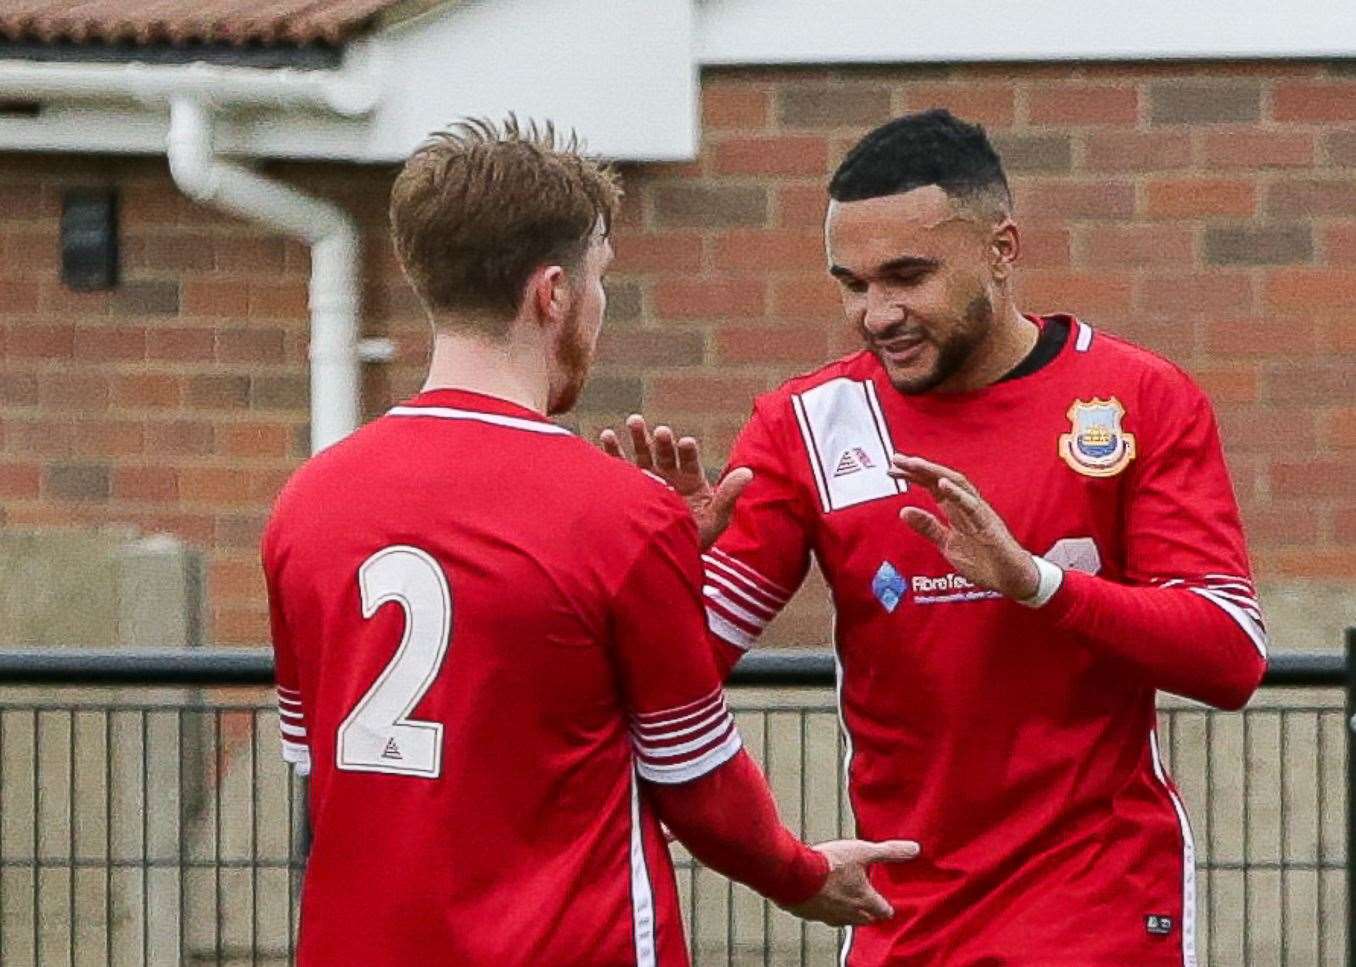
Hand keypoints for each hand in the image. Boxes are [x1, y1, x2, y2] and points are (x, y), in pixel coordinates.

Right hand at [600, 414, 752, 549]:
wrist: (667, 557)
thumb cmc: (695, 538)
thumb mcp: (715, 519)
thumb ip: (728, 495)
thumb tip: (749, 472)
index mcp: (691, 480)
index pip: (690, 461)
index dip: (687, 451)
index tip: (686, 442)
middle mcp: (669, 475)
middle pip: (666, 453)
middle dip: (663, 442)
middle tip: (661, 432)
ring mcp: (648, 478)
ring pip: (643, 453)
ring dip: (638, 437)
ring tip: (634, 420)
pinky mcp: (629, 487)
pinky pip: (620, 466)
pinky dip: (613, 451)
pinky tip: (607, 435)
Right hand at [785, 839, 919, 926]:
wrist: (794, 874)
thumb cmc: (828, 865)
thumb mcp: (863, 851)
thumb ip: (889, 852)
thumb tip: (913, 849)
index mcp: (865, 901)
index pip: (884, 912)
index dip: (886, 906)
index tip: (886, 902)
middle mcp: (849, 913)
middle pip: (866, 919)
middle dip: (869, 911)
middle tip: (868, 900)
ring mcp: (829, 916)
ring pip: (844, 919)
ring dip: (847, 910)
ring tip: (845, 896)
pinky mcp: (810, 914)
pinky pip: (823, 915)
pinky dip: (825, 907)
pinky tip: (821, 894)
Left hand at [888, 454, 1039, 600]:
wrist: (1011, 579)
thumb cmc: (984, 560)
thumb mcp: (947, 544)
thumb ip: (928, 527)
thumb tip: (903, 511)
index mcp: (957, 510)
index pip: (932, 487)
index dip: (913, 476)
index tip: (892, 469)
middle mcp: (968, 506)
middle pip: (942, 480)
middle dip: (919, 468)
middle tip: (896, 459)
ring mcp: (980, 513)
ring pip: (957, 485)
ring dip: (935, 473)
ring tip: (915, 464)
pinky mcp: (989, 525)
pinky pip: (972, 505)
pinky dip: (957, 494)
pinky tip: (941, 484)